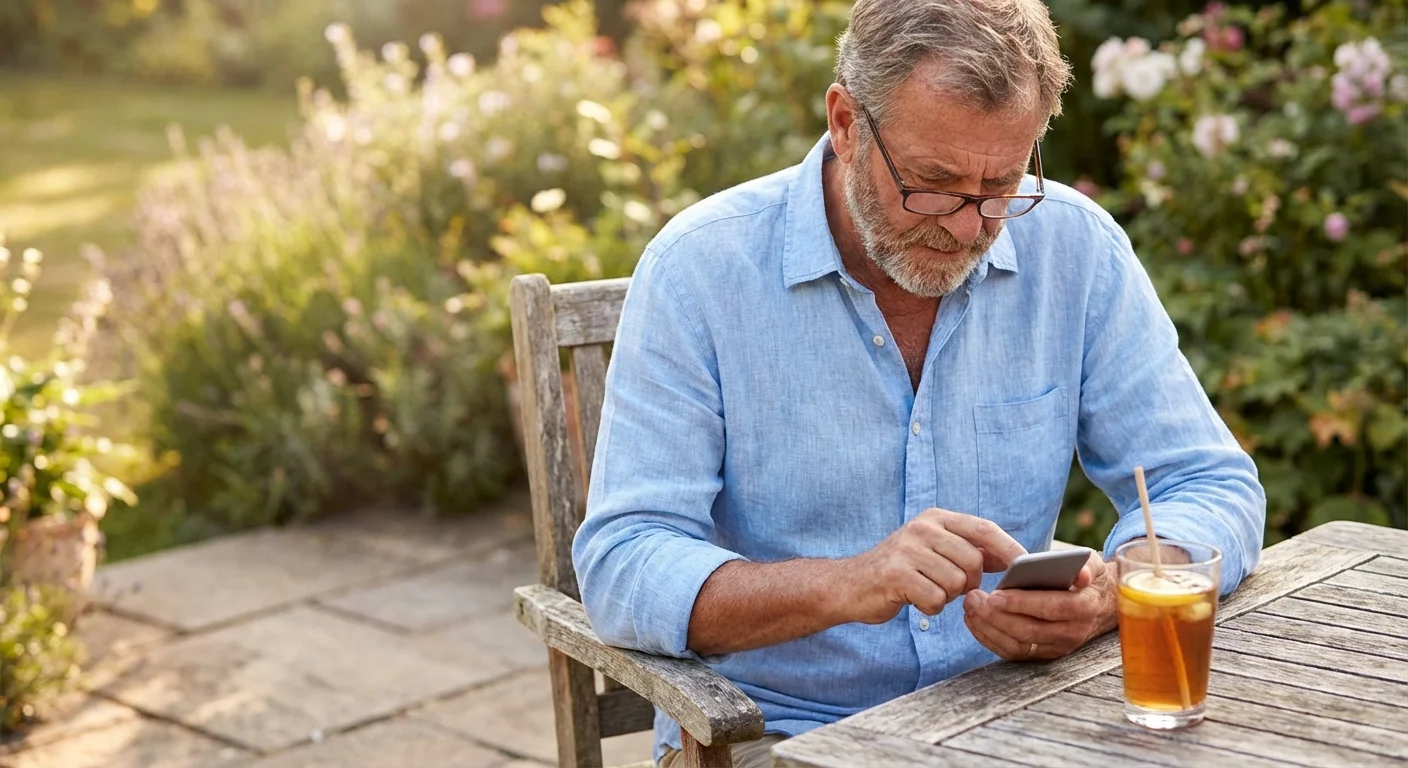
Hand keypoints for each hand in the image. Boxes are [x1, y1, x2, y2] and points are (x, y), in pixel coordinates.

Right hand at [843, 508, 1026, 624]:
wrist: (850, 585)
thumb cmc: (901, 571)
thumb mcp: (933, 550)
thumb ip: (968, 549)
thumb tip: (1012, 558)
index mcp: (935, 517)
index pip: (983, 528)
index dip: (1008, 547)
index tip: (1026, 565)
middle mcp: (922, 528)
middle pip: (973, 560)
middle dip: (969, 582)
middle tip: (949, 587)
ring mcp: (907, 550)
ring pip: (956, 582)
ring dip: (947, 596)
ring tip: (927, 589)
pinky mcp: (896, 574)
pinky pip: (935, 599)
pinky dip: (930, 607)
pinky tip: (914, 599)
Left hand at [962, 550, 1117, 660]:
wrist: (1099, 606)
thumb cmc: (1086, 579)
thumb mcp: (1092, 565)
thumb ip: (1085, 566)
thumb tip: (1079, 573)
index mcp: (1083, 608)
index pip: (1051, 608)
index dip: (1021, 603)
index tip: (995, 595)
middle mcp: (1071, 633)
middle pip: (1029, 631)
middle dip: (996, 616)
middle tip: (973, 599)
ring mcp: (1056, 647)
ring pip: (1017, 645)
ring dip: (988, 628)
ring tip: (969, 607)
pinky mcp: (1042, 655)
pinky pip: (1012, 652)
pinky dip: (989, 638)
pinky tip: (974, 620)